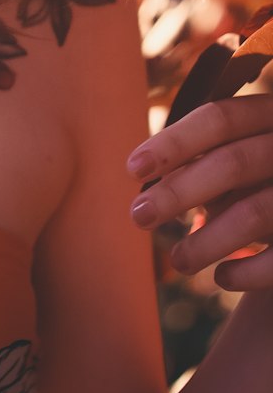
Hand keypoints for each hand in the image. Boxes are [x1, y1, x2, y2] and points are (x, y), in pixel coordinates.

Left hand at [127, 94, 272, 289]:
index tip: (132, 169)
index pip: (220, 119)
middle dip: (178, 192)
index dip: (174, 143)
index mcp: (271, 115)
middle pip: (232, 163)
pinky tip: (223, 277)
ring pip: (253, 213)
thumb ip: (207, 161)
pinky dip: (249, 271)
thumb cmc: (264, 178)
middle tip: (138, 216)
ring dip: (207, 241)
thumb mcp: (243, 157)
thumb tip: (149, 181)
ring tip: (178, 260)